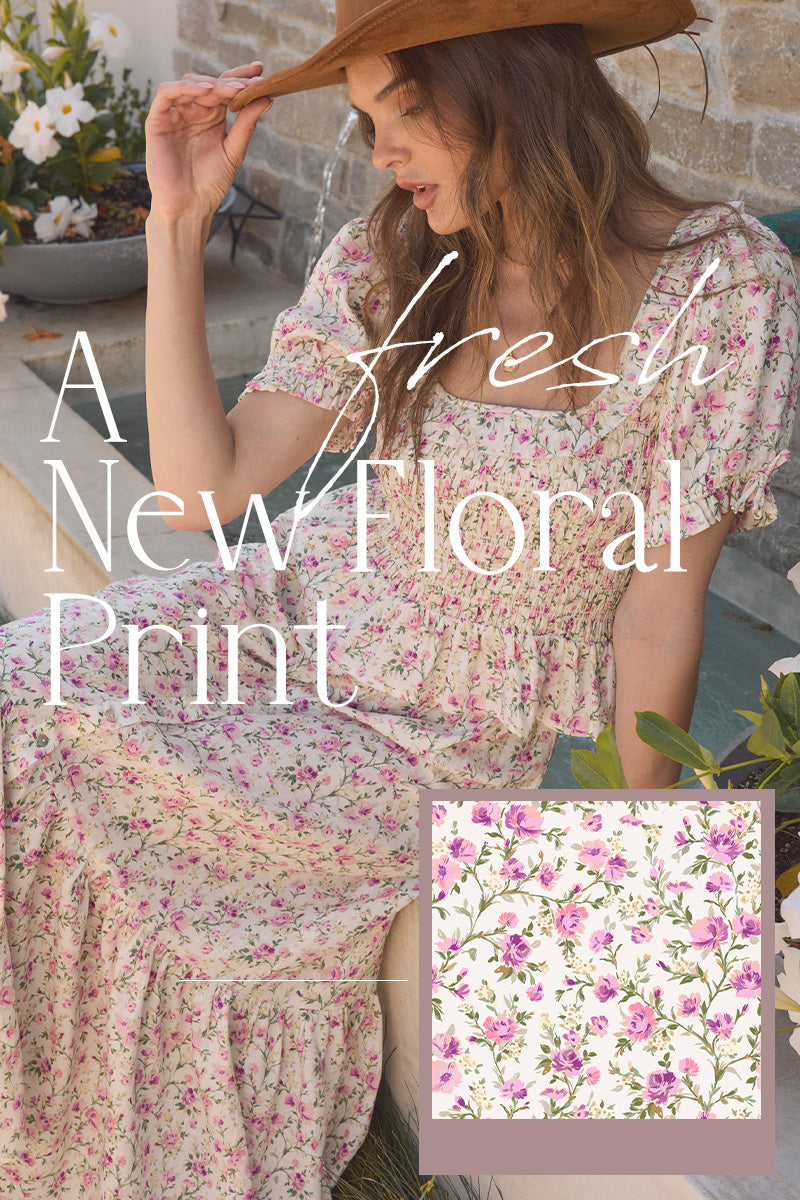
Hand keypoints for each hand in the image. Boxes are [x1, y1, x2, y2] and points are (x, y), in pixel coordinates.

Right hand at [144, 61, 272, 220]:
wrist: (189, 207)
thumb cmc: (210, 184)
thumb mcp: (233, 152)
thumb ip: (247, 125)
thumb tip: (267, 98)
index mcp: (213, 117)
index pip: (226, 89)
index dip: (241, 76)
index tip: (260, 70)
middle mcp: (194, 112)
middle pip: (211, 84)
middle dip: (230, 81)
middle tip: (248, 83)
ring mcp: (175, 114)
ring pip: (190, 84)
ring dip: (211, 83)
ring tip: (230, 89)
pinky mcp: (157, 120)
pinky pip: (167, 93)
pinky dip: (184, 87)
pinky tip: (204, 91)